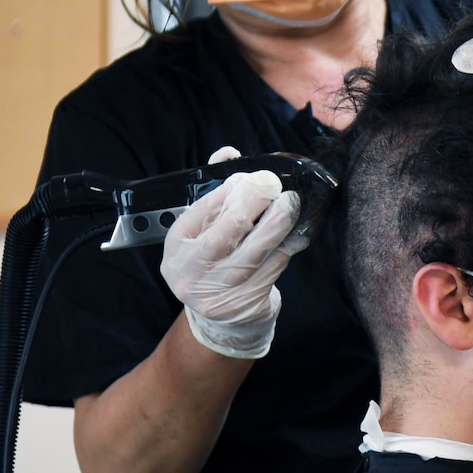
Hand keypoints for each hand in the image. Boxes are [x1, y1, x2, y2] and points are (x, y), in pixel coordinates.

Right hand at [159, 147, 305, 358]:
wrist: (222, 319)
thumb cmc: (214, 261)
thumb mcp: (205, 231)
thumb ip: (216, 193)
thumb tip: (228, 153)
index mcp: (176, 248)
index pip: (199, 214)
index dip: (226, 194)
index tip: (247, 178)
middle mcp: (190, 272)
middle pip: (225, 233)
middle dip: (251, 205)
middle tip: (272, 185)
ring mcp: (217, 291)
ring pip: (253, 253)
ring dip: (276, 225)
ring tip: (290, 204)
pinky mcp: (245, 303)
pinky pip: (271, 269)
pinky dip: (286, 248)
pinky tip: (296, 234)